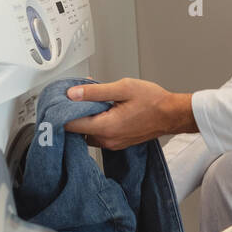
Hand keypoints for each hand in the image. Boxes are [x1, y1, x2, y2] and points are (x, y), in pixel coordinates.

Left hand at [63, 78, 196, 149]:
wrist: (172, 115)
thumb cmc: (153, 101)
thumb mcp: (123, 88)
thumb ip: (95, 91)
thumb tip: (73, 93)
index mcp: (106, 127)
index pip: (71, 124)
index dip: (62, 111)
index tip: (59, 100)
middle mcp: (107, 140)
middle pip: (77, 129)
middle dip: (73, 112)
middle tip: (75, 95)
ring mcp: (112, 143)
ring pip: (86, 132)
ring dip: (85, 117)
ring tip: (91, 100)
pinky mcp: (117, 143)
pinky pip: (98, 134)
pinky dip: (95, 122)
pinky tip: (102, 108)